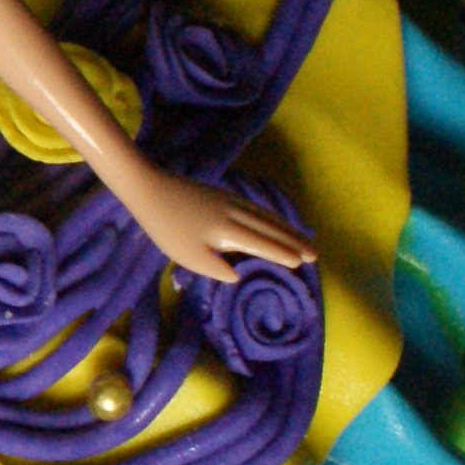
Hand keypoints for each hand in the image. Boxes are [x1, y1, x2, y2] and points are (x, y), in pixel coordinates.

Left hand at [104, 159, 315, 281]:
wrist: (151, 189)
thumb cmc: (167, 228)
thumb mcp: (189, 256)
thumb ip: (216, 268)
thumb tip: (237, 274)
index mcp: (228, 231)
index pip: (262, 244)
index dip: (282, 254)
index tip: (301, 262)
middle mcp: (236, 213)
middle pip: (271, 228)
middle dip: (294, 241)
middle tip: (314, 253)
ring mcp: (230, 200)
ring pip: (265, 215)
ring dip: (286, 227)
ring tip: (302, 237)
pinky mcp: (222, 194)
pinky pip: (256, 207)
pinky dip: (270, 216)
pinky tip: (274, 220)